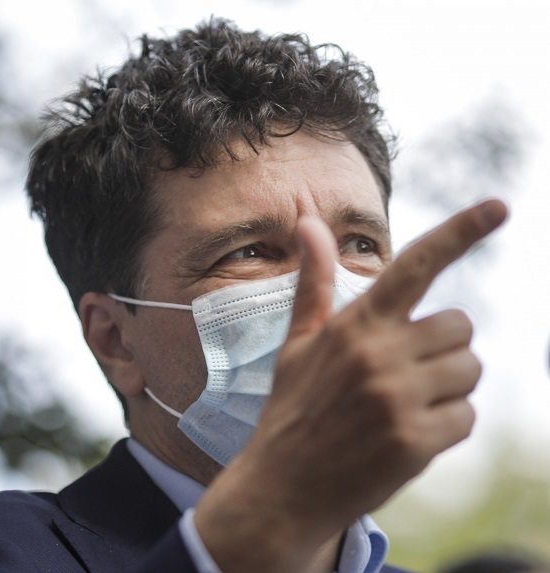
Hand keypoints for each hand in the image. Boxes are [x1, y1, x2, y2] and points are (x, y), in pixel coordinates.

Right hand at [194, 199, 507, 571]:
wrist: (284, 485)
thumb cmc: (293, 409)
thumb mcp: (297, 343)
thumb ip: (314, 282)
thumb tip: (307, 222)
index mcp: (353, 325)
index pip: (415, 266)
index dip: (460, 231)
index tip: (499, 206)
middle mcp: (379, 355)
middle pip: (460, 327)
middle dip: (443, 348)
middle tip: (407, 374)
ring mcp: (398, 399)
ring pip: (469, 371)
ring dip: (448, 387)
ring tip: (404, 407)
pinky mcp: (415, 441)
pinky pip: (468, 416)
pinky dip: (447, 426)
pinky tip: (408, 435)